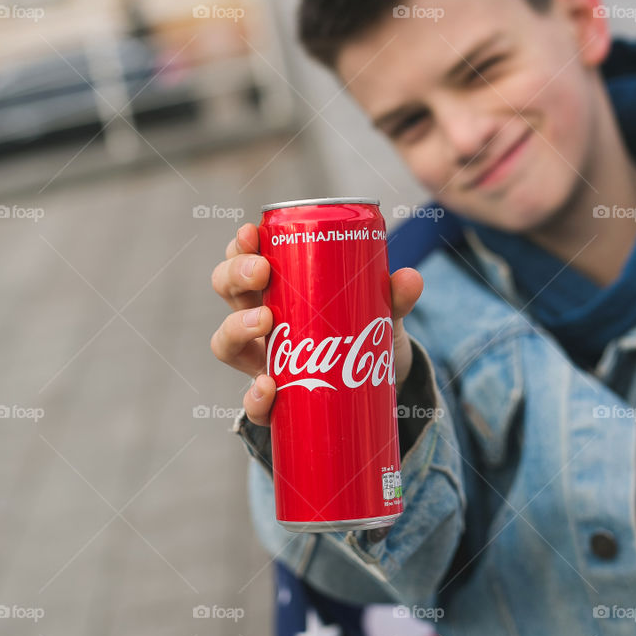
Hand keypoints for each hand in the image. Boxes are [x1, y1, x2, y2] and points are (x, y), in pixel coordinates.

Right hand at [210, 221, 423, 428]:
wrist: (370, 390)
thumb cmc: (361, 334)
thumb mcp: (379, 312)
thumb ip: (395, 297)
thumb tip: (411, 278)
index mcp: (276, 287)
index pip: (245, 257)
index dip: (239, 244)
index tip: (252, 231)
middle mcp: (257, 320)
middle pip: (226, 290)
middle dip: (235, 275)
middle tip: (262, 272)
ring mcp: (260, 361)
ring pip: (224, 342)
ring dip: (236, 327)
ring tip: (265, 321)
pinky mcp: (273, 402)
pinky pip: (252, 404)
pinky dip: (255, 398)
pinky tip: (269, 388)